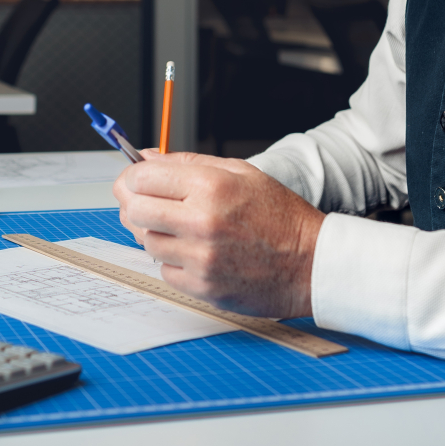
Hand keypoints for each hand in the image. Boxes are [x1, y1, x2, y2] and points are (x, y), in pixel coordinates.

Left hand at [114, 152, 323, 318]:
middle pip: (135, 210)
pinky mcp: (202, 286)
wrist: (311, 263)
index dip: (133, 177)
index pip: (142, 178)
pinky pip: (165, 271)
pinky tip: (197, 252)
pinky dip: (174, 261)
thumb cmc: (279, 217)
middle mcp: (202, 221)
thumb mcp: (241, 172)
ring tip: (182, 229)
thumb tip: (145, 159)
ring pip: (147, 242)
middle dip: (135, 204)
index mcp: (211, 186)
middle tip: (148, 204)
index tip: (136, 181)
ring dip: (156, 234)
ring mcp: (200, 257)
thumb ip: (188, 163)